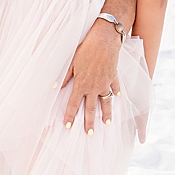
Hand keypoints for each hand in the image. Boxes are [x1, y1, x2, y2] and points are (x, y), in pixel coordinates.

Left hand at [61, 19, 122, 133]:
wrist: (104, 41)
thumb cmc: (85, 49)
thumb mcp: (71, 63)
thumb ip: (66, 76)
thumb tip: (57, 86)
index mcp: (81, 85)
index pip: (74, 104)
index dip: (70, 116)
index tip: (68, 126)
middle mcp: (93, 87)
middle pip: (91, 109)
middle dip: (89, 122)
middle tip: (89, 133)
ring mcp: (105, 83)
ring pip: (106, 102)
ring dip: (106, 113)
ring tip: (107, 123)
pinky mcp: (113, 77)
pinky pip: (115, 87)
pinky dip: (116, 92)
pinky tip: (117, 97)